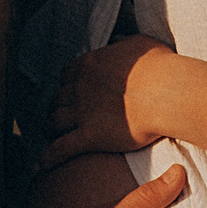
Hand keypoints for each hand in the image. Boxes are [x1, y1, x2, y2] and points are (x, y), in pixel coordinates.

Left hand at [45, 40, 155, 165]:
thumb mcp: (140, 43)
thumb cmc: (160, 67)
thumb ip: (123, 42)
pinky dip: (48, 158)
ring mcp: (81, 112)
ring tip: (50, 135)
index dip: (66, 85)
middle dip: (56, 107)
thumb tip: (117, 39)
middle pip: (56, 99)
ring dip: (50, 129)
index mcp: (88, 65)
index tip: (71, 92)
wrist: (166, 92)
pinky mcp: (89, 136)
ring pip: (53, 122)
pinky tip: (39, 168)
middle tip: (60, 116)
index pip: (65, 75)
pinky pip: (60, 149)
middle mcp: (79, 88)